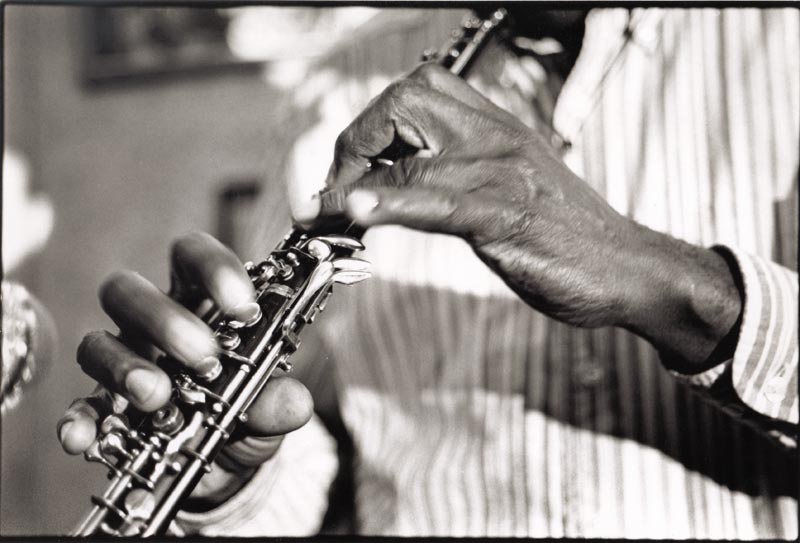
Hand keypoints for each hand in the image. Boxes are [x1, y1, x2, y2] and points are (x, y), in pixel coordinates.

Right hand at [57, 232, 313, 508]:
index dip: (214, 269)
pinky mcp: (104, 410)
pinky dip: (78, 422)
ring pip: (97, 341)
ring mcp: (124, 363)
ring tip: (157, 396)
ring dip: (125, 366)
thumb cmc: (248, 410)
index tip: (245, 308)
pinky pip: (79, 407)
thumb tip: (296, 403)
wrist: (230, 460)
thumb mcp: (270, 406)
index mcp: (199, 302)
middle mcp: (152, 323)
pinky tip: (84, 438)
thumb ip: (278, 401)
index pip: (192, 256)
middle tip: (205, 360)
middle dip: (166, 322)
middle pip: (130, 292)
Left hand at [295, 63, 741, 368]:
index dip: (368, 127)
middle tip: (338, 193)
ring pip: (411, 153)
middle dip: (355, 142)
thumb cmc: (563, 233)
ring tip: (326, 214)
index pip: (413, 92)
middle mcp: (494, 136)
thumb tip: (385, 185)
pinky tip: (359, 211)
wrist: (627, 266)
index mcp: (494, 125)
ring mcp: (499, 172)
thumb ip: (450, 175)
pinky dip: (392, 202)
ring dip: (354, 182)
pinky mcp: (505, 216)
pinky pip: (437, 199)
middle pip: (403, 102)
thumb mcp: (503, 188)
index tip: (349, 173)